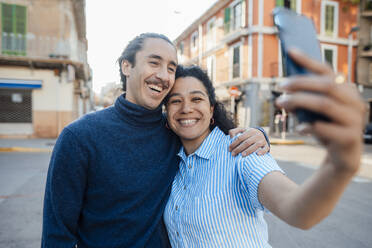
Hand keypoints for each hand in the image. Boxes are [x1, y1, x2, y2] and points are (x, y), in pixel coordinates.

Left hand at [228, 127, 269, 156]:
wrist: (261, 134)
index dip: (234, 143)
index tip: (229, 149)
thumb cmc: (249, 134)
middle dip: (239, 148)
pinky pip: (265, 149)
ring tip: (242, 155)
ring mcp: (262, 140)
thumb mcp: (242, 130)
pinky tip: (257, 154)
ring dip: (249, 150)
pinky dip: (262, 151)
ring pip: (256, 145)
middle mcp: (257, 135)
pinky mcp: (267, 145)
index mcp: (250, 131)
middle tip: (233, 154)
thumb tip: (230, 136)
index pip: (240, 137)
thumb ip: (234, 131)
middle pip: (247, 142)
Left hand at [276, 49, 364, 174]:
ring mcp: (355, 119)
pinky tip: (299, 128)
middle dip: (300, 84)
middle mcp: (354, 101)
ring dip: (299, 101)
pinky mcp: (350, 137)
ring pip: (325, 104)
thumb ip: (303, 101)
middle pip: (326, 85)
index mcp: (346, 91)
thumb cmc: (326, 129)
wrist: (341, 157)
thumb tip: (284, 93)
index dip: (309, 60)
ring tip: (281, 103)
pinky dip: (309, 126)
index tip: (290, 51)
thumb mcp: (314, 112)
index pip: (328, 71)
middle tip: (280, 86)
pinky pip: (326, 128)